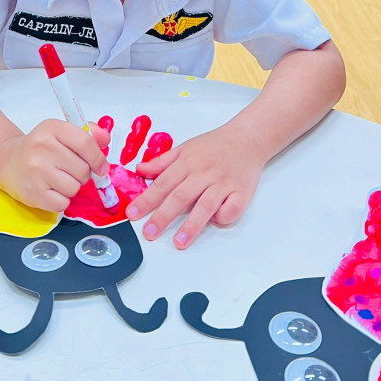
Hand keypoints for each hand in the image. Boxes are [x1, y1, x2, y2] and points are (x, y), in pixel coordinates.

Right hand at [0, 119, 110, 212]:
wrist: (8, 160)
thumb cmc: (39, 147)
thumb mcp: (60, 132)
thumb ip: (86, 134)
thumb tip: (105, 139)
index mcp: (52, 128)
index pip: (85, 143)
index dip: (98, 158)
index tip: (101, 167)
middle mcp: (42, 148)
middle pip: (83, 169)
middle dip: (83, 174)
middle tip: (70, 170)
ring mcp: (36, 171)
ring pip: (74, 188)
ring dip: (72, 187)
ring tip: (58, 179)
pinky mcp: (33, 193)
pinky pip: (63, 203)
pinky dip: (61, 200)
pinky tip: (51, 189)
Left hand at [126, 128, 264, 248]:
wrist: (247, 138)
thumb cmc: (215, 145)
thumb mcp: (185, 148)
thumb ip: (162, 162)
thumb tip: (139, 170)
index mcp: (188, 162)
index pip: (162, 184)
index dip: (146, 200)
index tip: (132, 214)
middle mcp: (204, 173)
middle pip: (180, 197)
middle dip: (163, 216)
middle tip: (149, 233)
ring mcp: (223, 183)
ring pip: (205, 206)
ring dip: (191, 226)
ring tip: (178, 242)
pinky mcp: (242, 192)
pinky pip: (232, 209)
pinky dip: (224, 217)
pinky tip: (215, 222)